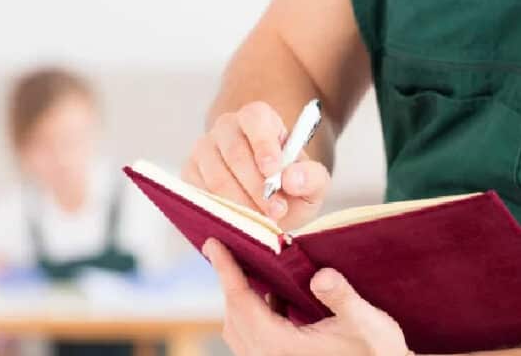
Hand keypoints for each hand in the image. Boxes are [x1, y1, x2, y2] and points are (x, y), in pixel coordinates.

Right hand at [183, 101, 329, 229]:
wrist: (267, 203)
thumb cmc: (289, 186)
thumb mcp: (312, 184)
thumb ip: (311, 177)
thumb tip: (291, 179)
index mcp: (257, 118)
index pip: (255, 119)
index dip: (263, 145)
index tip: (274, 172)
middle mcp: (226, 127)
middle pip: (234, 152)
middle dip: (256, 186)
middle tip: (277, 211)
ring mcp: (203, 149)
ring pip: (216, 176)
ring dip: (240, 202)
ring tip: (262, 222)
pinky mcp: (189, 173)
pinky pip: (199, 192)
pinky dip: (220, 210)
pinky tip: (239, 222)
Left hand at [203, 239, 409, 355]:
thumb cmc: (377, 354)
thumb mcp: (368, 324)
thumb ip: (341, 298)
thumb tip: (321, 276)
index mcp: (280, 347)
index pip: (241, 302)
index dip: (226, 270)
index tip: (212, 243)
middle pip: (235, 314)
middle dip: (231, 281)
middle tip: (226, 248)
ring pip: (239, 328)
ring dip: (242, 299)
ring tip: (247, 268)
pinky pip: (252, 336)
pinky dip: (254, 313)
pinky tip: (271, 295)